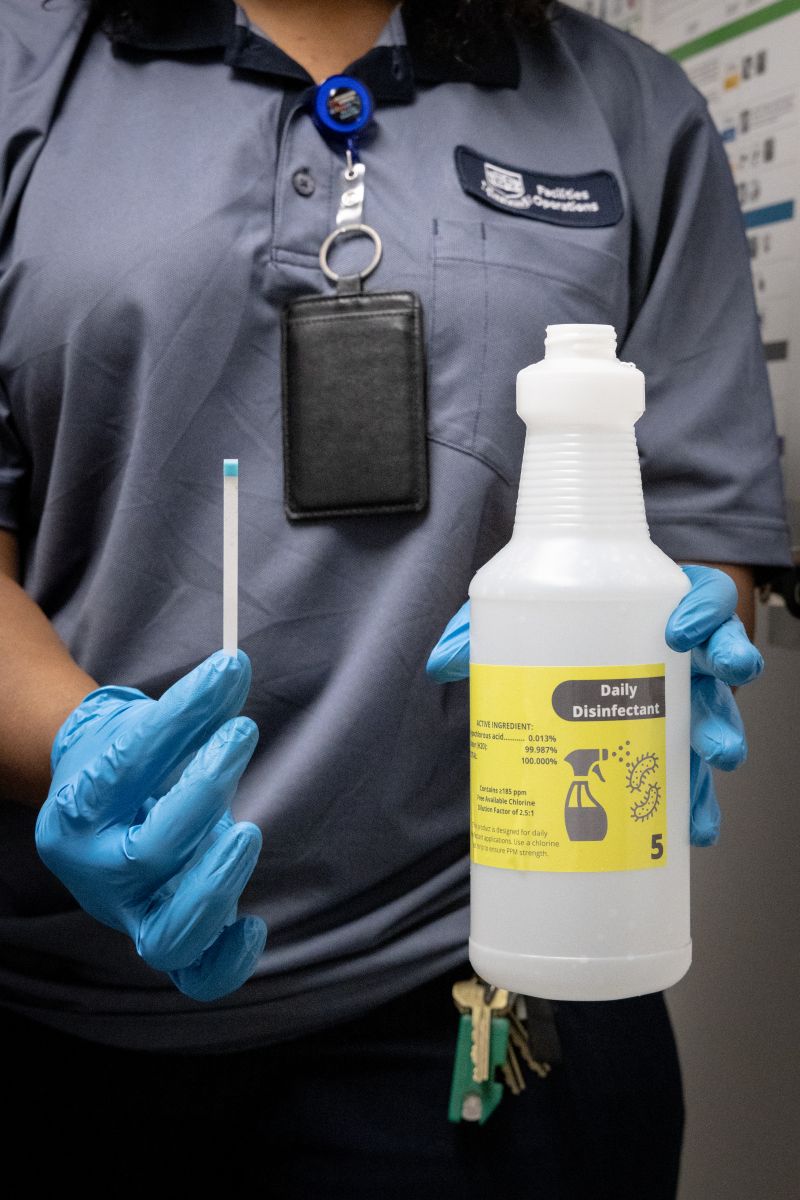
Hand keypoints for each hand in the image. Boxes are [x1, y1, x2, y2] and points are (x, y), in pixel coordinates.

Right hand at [36, 650, 266, 1000]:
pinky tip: (255, 924)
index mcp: (77, 810)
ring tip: (245, 832)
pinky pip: (196, 977)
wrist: (96, 811)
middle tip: (239, 736)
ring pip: (168, 936)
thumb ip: (190, 708)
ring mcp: (130, 914)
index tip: (230, 673)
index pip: (126, 765)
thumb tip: (235, 670)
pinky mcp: (164, 937)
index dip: (182, 717)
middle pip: (146, 856)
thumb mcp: (144, 730)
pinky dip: (227, 960)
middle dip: (202, 796)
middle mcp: (96, 873)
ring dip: (217, 884)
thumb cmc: (127, 767)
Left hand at [426, 565, 762, 845]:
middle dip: (724, 700)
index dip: (706, 611)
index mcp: (654, 611)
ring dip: (718, 746)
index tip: (683, 628)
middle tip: (712, 728)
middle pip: (721, 668)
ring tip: (711, 769)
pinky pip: (689, 772)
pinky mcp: (666, 744)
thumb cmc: (549, 625)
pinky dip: (693, 804)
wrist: (550, 650)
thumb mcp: (513, 621)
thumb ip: (481, 632)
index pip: (704, 597)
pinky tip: (693, 830)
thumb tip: (443, 663)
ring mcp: (679, 701)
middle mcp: (678, 655)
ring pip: (714, 720)